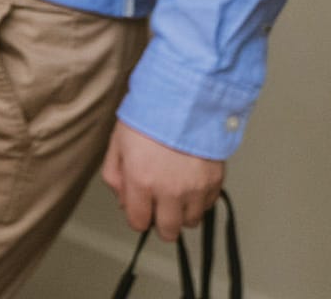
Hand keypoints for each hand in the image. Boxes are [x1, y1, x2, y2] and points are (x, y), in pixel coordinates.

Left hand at [100, 121, 224, 242]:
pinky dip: (199, 200)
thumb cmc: (149, 116)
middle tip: (158, 205)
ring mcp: (195, 188)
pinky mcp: (214, 182)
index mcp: (141, 181)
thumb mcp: (118, 142)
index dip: (137, 216)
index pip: (139, 223)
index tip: (140, 207)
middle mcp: (169, 190)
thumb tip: (123, 200)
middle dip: (160, 221)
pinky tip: (190, 181)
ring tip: (176, 191)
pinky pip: (208, 206)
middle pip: (168, 231)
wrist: (184, 98)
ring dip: (182, 212)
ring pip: (190, 222)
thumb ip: (115, 176)